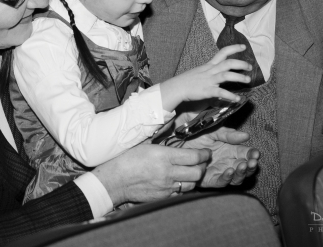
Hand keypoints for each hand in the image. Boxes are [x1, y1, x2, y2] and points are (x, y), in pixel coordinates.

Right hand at [92, 144, 209, 205]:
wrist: (115, 180)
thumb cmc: (127, 159)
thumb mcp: (145, 143)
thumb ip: (161, 138)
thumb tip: (172, 126)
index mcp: (164, 156)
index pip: (194, 157)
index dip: (204, 155)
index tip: (207, 153)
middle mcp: (168, 172)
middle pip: (197, 172)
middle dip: (203, 166)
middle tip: (202, 162)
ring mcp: (166, 186)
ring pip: (191, 184)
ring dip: (194, 178)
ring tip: (192, 171)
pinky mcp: (163, 197)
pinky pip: (180, 192)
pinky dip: (183, 186)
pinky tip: (179, 180)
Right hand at [160, 45, 251, 111]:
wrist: (176, 87)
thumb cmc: (186, 81)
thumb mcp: (199, 72)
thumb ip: (209, 72)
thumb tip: (217, 73)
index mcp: (209, 66)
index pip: (222, 53)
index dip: (234, 48)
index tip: (243, 47)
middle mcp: (210, 71)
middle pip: (228, 63)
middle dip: (241, 63)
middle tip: (250, 66)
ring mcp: (209, 80)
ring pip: (226, 75)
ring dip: (239, 77)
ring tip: (247, 80)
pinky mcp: (207, 91)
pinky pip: (220, 92)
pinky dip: (230, 96)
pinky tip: (237, 99)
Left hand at [180, 125, 258, 186]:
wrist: (176, 141)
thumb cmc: (195, 135)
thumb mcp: (213, 131)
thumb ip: (228, 135)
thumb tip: (246, 136)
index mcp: (230, 149)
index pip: (246, 153)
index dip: (252, 154)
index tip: (256, 153)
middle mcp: (227, 162)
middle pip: (244, 168)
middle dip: (250, 165)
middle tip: (252, 162)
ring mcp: (219, 171)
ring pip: (236, 177)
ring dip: (241, 173)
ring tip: (242, 166)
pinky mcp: (209, 179)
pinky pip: (221, 182)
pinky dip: (227, 178)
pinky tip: (229, 171)